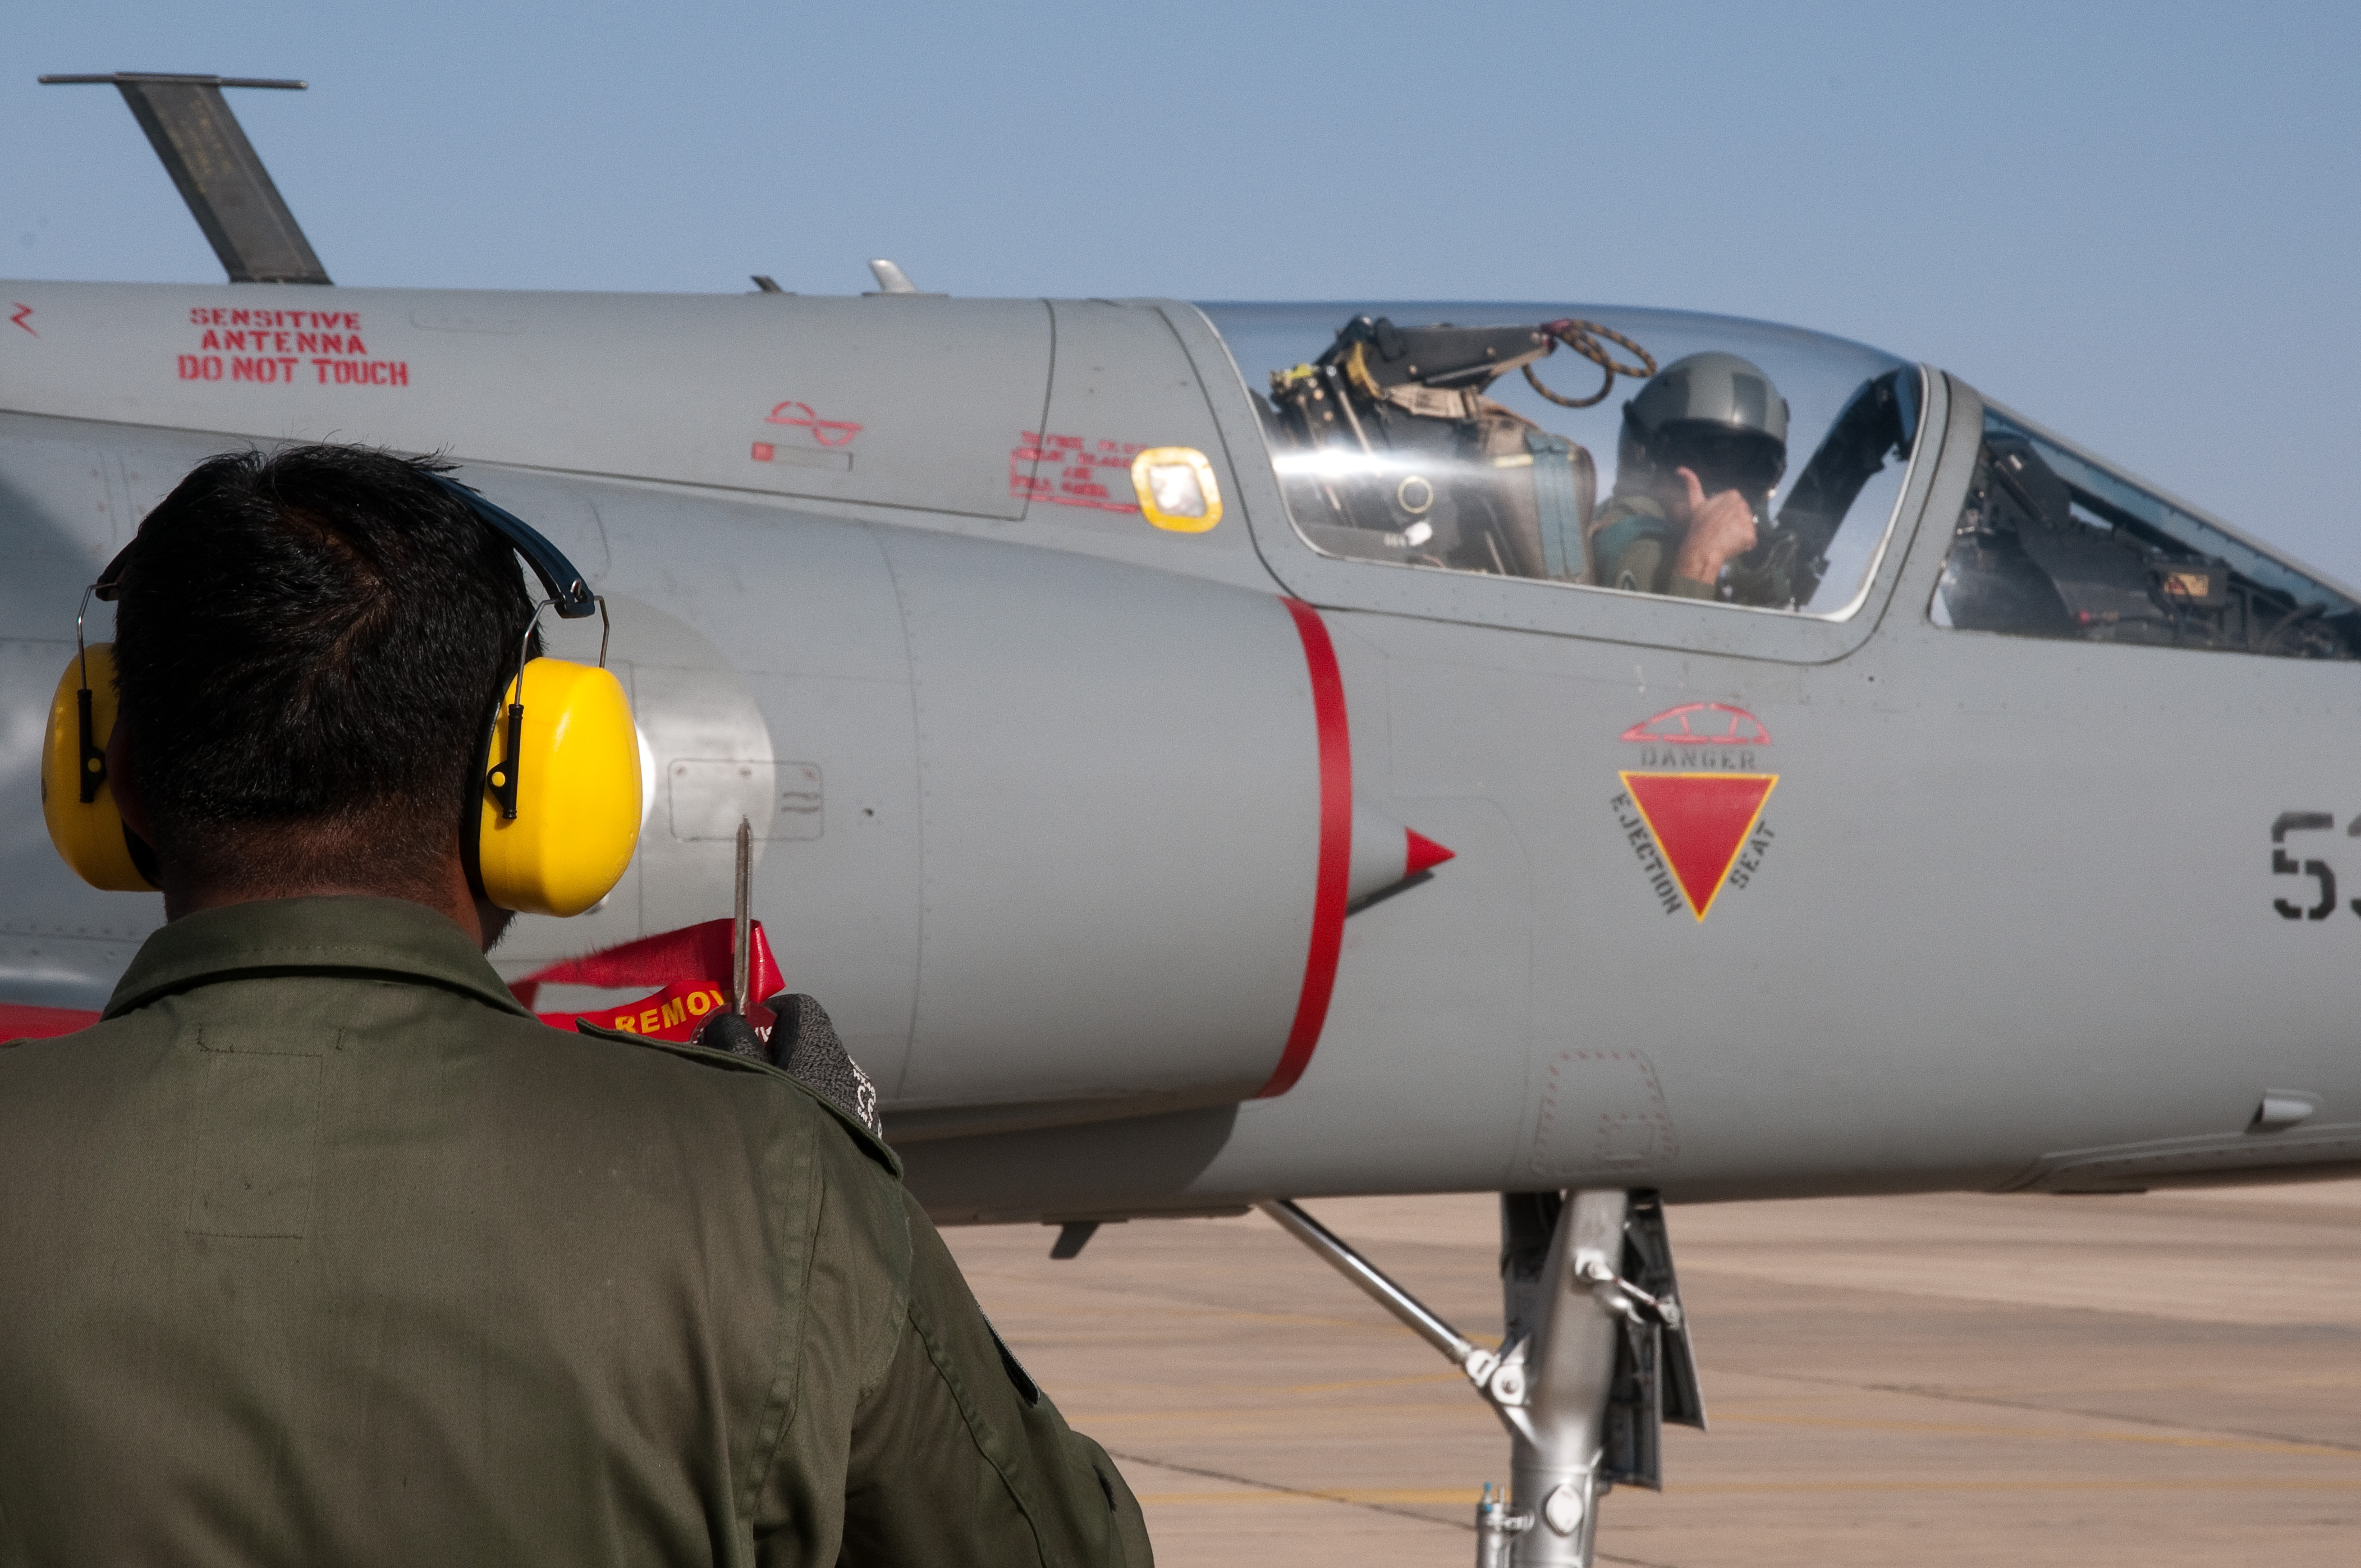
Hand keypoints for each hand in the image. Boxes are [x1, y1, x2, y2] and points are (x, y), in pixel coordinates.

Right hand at [1671, 467, 1757, 585]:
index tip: (1718, 521)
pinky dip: (1744, 545)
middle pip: (1743, 514)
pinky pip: (1751, 540)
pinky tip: (1732, 545)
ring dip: (1739, 533)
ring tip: (1726, 538)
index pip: (1736, 504)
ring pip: (1747, 526)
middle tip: (1722, 531)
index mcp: (1732, 495)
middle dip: (1734, 522)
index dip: (1727, 513)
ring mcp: (1747, 520)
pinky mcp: (1750, 535)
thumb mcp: (1696, 504)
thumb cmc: (1698, 527)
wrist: (1700, 549)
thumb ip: (1692, 484)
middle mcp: (1742, 505)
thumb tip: (1680, 468)